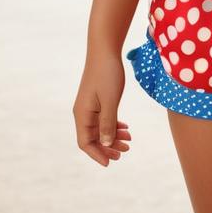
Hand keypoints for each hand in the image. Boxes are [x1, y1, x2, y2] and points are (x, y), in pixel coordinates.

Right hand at [73, 53, 131, 167]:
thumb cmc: (107, 74)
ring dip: (113, 136)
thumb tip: (107, 145)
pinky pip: (104, 118)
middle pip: (93, 138)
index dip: (97, 154)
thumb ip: (107, 123)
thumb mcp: (110, 101)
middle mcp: (83, 112)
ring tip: (129, 141)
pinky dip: (114, 125)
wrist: (105, 50)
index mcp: (82, 114)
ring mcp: (90, 106)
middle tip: (125, 152)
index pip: (85, 143)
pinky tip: (125, 128)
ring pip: (100, 128)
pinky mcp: (97, 99)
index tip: (111, 162)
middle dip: (108, 147)